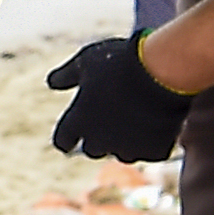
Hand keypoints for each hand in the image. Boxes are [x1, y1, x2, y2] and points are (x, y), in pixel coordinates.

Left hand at [44, 34, 190, 161]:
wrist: (162, 72)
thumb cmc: (119, 63)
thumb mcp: (86, 62)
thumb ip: (66, 76)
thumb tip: (51, 83)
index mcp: (78, 122)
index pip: (62, 141)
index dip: (66, 137)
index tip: (71, 134)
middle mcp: (99, 142)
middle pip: (92, 149)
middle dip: (98, 137)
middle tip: (110, 116)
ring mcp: (128, 150)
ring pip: (121, 153)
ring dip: (124, 141)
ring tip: (135, 116)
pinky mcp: (153, 152)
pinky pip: (148, 151)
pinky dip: (150, 140)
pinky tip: (155, 121)